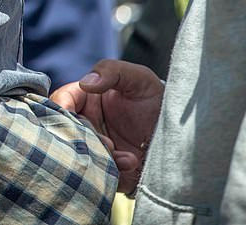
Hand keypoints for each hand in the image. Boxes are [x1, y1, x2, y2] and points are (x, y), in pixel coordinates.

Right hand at [51, 59, 163, 193]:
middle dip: (85, 139)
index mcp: (85, 98)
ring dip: (102, 157)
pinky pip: (99, 174)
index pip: (61, 102)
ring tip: (128, 157)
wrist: (184, 133)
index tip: (79, 121)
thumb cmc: (157, 99)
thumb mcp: (139, 78)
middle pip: (66, 131)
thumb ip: (111, 71)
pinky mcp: (108, 168)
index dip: (65, 111)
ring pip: (80, 154)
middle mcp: (85, 122)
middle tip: (109, 143)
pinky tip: (133, 163)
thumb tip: (85, 84)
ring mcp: (95, 146)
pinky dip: (114, 171)